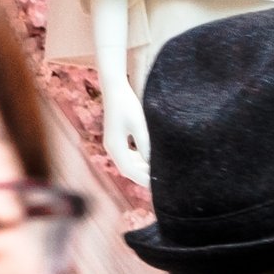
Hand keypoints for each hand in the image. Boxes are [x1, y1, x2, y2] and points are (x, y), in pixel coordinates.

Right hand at [97, 66, 152, 186]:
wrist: (115, 88)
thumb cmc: (128, 104)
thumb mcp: (139, 125)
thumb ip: (145, 145)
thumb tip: (152, 163)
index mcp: (115, 146)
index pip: (129, 170)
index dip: (143, 179)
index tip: (158, 185)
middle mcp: (111, 148)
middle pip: (128, 169)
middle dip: (143, 176)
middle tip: (162, 182)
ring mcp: (113, 143)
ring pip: (128, 163)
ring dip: (141, 169)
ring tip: (158, 173)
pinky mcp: (117, 138)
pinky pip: (128, 155)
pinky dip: (139, 161)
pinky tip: (151, 160)